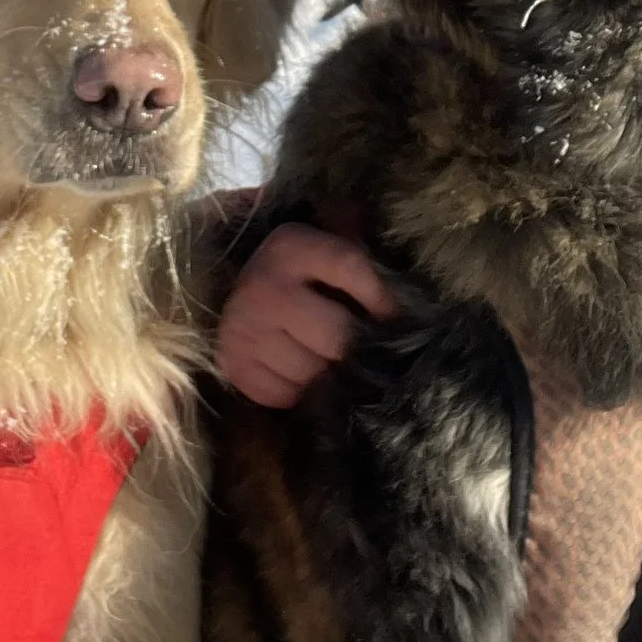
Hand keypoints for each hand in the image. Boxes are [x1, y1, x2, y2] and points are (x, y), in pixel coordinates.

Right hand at [214, 222, 394, 407]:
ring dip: (328, 373)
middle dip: (355, 347)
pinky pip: (283, 396)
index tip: (394, 317)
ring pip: (312, 373)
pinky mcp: (231, 363)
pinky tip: (299, 371)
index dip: (381, 297)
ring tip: (327, 359)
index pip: (350, 268)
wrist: (243, 291)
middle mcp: (262, 286)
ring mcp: (242, 328)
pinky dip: (299, 392)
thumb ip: (366, 265)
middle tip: (361, 349)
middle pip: (337, 337)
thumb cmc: (304, 272)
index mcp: (291, 246)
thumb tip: (410, 307)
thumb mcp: (331, 248)